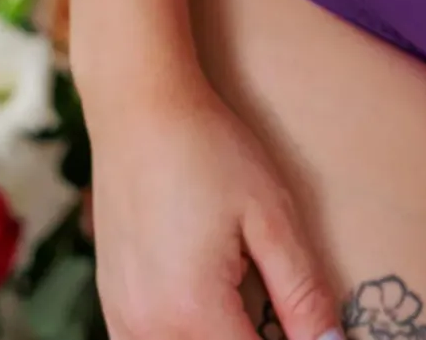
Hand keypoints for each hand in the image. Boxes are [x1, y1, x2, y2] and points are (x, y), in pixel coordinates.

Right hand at [88, 71, 341, 339]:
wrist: (139, 109)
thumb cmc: (208, 150)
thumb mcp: (270, 214)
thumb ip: (301, 291)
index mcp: (193, 310)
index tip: (313, 331)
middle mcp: (148, 329)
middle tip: (276, 306)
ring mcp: (123, 321)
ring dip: (219, 338)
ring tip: (244, 305)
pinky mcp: (112, 307)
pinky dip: (185, 337)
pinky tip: (207, 309)